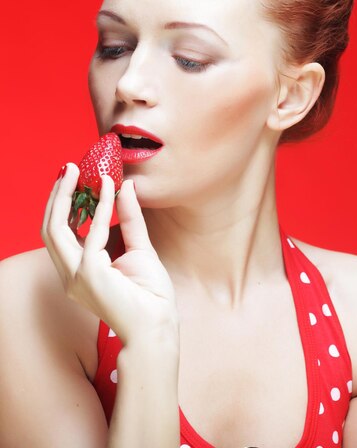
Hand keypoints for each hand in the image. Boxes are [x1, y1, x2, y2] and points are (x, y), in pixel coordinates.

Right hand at [41, 163, 177, 346]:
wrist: (157, 325)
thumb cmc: (149, 295)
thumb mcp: (139, 248)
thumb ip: (129, 219)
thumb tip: (126, 185)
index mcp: (78, 271)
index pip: (59, 233)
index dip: (62, 204)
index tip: (73, 178)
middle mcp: (70, 275)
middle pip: (49, 228)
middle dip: (56, 196)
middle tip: (68, 168)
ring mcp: (76, 276)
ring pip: (56, 229)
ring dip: (64, 196)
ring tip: (76, 171)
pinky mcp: (91, 274)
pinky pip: (92, 233)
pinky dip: (101, 207)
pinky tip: (110, 189)